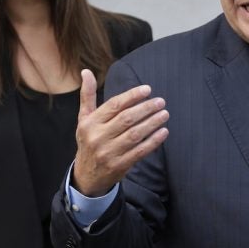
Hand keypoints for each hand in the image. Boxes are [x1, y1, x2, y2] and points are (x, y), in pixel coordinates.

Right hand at [72, 69, 168, 196]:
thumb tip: (86, 71)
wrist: (86, 175)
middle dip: (145, 109)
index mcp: (90, 123)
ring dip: (152, 123)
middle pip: (126, 119)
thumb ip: (87, 95)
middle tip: (160, 102)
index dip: (132, 96)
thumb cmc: (89, 141)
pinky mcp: (119, 165)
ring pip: (134, 134)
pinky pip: (140, 151)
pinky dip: (153, 141)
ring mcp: (108, 152)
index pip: (114, 105)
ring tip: (164, 114)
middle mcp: (98, 137)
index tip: (147, 89)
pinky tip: (163, 132)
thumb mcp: (84, 119)